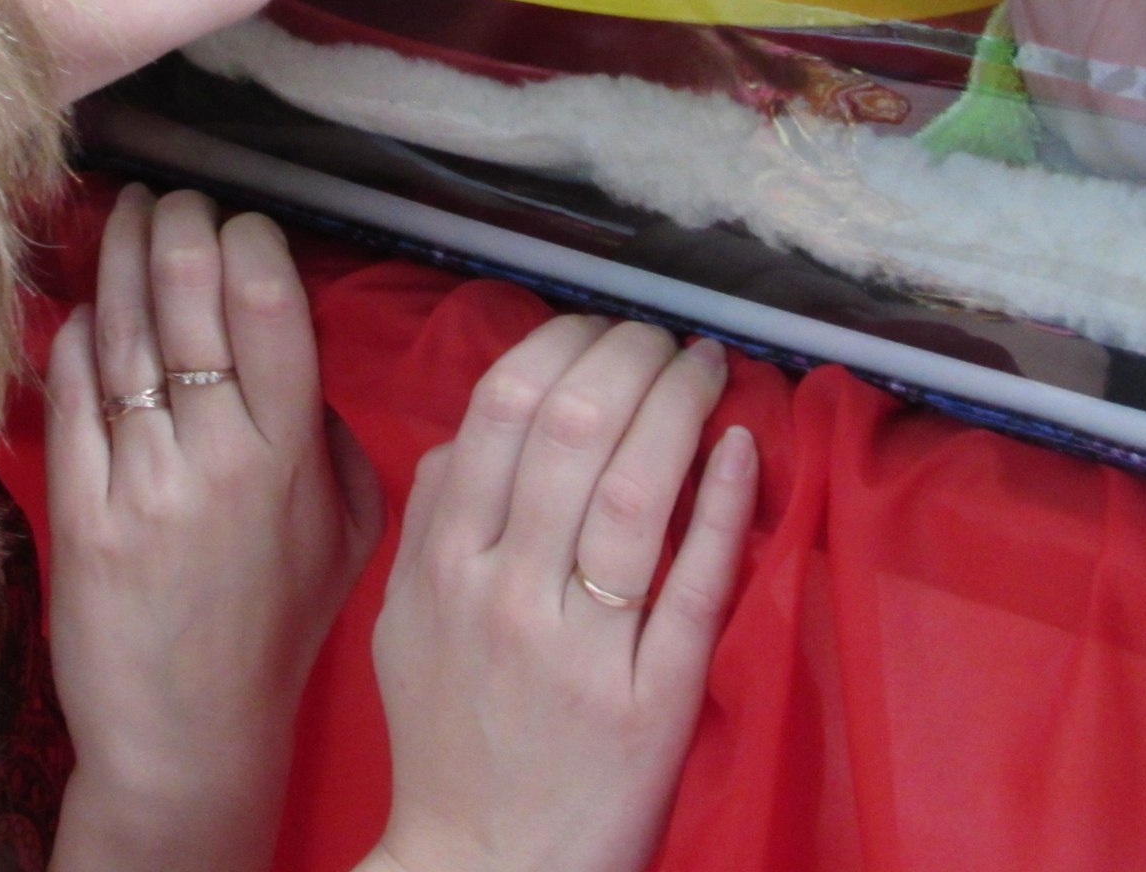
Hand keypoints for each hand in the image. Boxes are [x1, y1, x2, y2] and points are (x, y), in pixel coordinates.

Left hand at [46, 185, 382, 871]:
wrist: (187, 737)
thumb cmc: (274, 629)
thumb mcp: (347, 534)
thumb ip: (332, 438)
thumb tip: (300, 350)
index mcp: (290, 458)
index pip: (271, 313)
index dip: (250, 247)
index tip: (242, 222)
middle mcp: (216, 460)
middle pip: (191, 305)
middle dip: (180, 230)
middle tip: (175, 200)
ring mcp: (140, 483)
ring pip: (125, 337)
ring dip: (124, 261)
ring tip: (128, 215)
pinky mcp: (77, 511)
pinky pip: (71, 398)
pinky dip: (77, 339)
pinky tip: (87, 307)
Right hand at [359, 316, 758, 871]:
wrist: (483, 869)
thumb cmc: (448, 740)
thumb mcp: (405, 621)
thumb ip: (432, 519)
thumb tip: (476, 429)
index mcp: (444, 565)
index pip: (502, 411)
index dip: (561, 346)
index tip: (598, 329)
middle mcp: (507, 595)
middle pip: (572, 429)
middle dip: (629, 356)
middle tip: (662, 336)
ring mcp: (582, 648)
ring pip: (632, 490)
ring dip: (679, 406)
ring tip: (705, 366)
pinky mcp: (651, 699)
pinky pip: (694, 584)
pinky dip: (720, 504)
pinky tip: (740, 446)